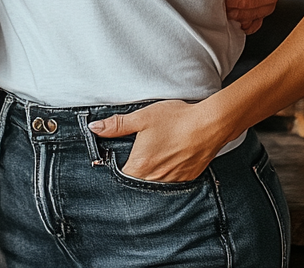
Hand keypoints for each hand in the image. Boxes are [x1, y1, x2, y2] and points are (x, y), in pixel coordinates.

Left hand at [88, 100, 226, 182]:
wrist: (209, 125)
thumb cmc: (174, 120)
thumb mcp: (142, 118)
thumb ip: (116, 125)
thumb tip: (94, 128)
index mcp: (140, 165)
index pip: (120, 177)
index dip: (115, 169)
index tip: (115, 160)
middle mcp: (155, 179)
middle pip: (137, 183)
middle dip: (133, 172)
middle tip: (136, 156)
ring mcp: (173, 181)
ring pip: (154, 184)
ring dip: (150, 175)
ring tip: (153, 157)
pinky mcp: (187, 179)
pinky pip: (171, 182)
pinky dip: (166, 174)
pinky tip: (168, 159)